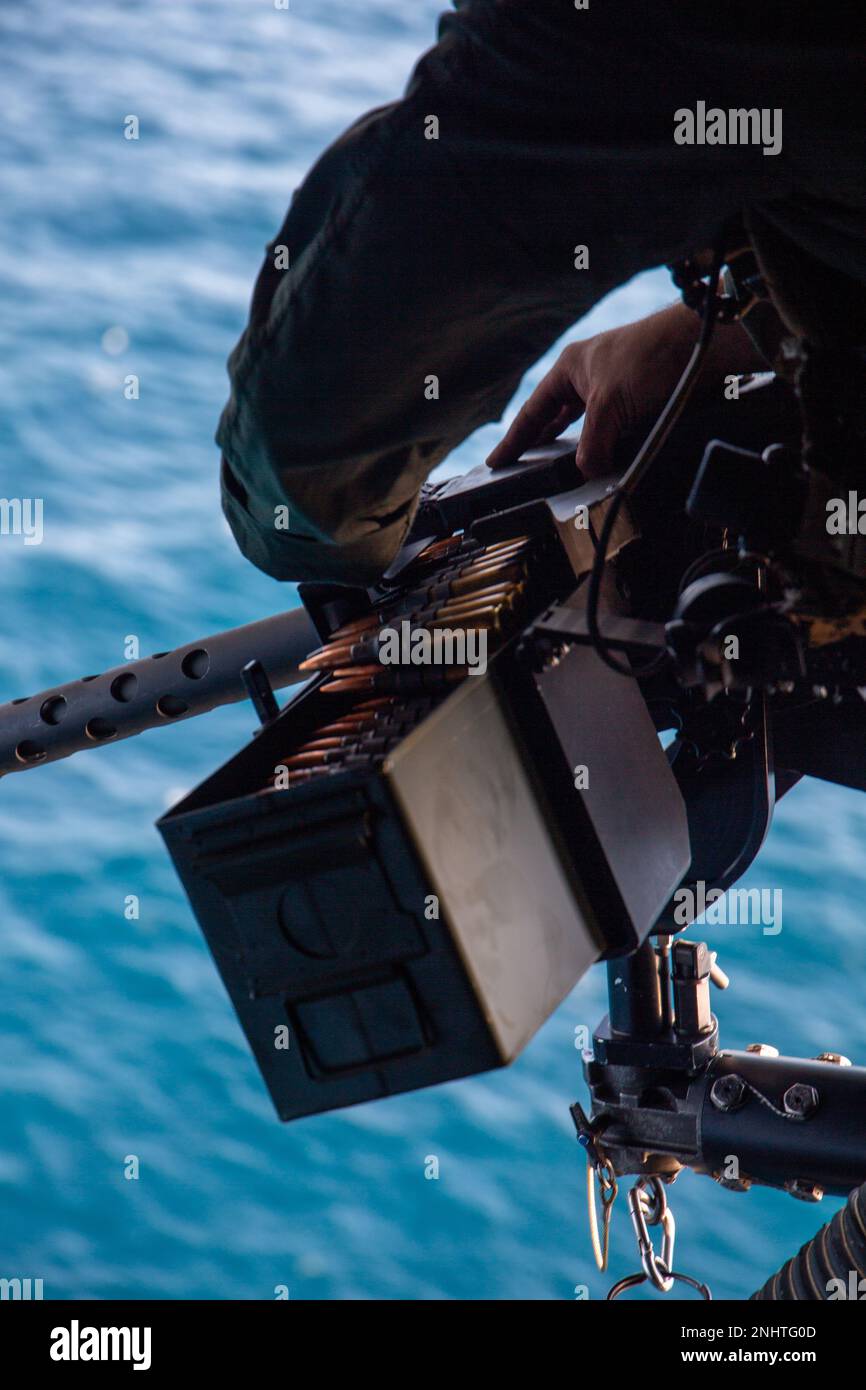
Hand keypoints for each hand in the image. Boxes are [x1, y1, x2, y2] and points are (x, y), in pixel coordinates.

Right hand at [485, 302, 765, 478]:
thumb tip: (586, 473)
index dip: (513, 440)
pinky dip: (607, 449)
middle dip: (542, 444)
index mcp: (570, 369)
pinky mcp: (638, 400)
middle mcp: (588, 377)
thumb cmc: (650, 357)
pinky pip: (613, 431)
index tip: (495, 462)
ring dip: (579, 449)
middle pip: (556, 419)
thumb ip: (592, 445)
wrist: (702, 345)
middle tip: (525, 469)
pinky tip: (607, 463)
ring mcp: (613, 388)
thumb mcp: (610, 406)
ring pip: (586, 427)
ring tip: (566, 473)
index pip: (533, 412)